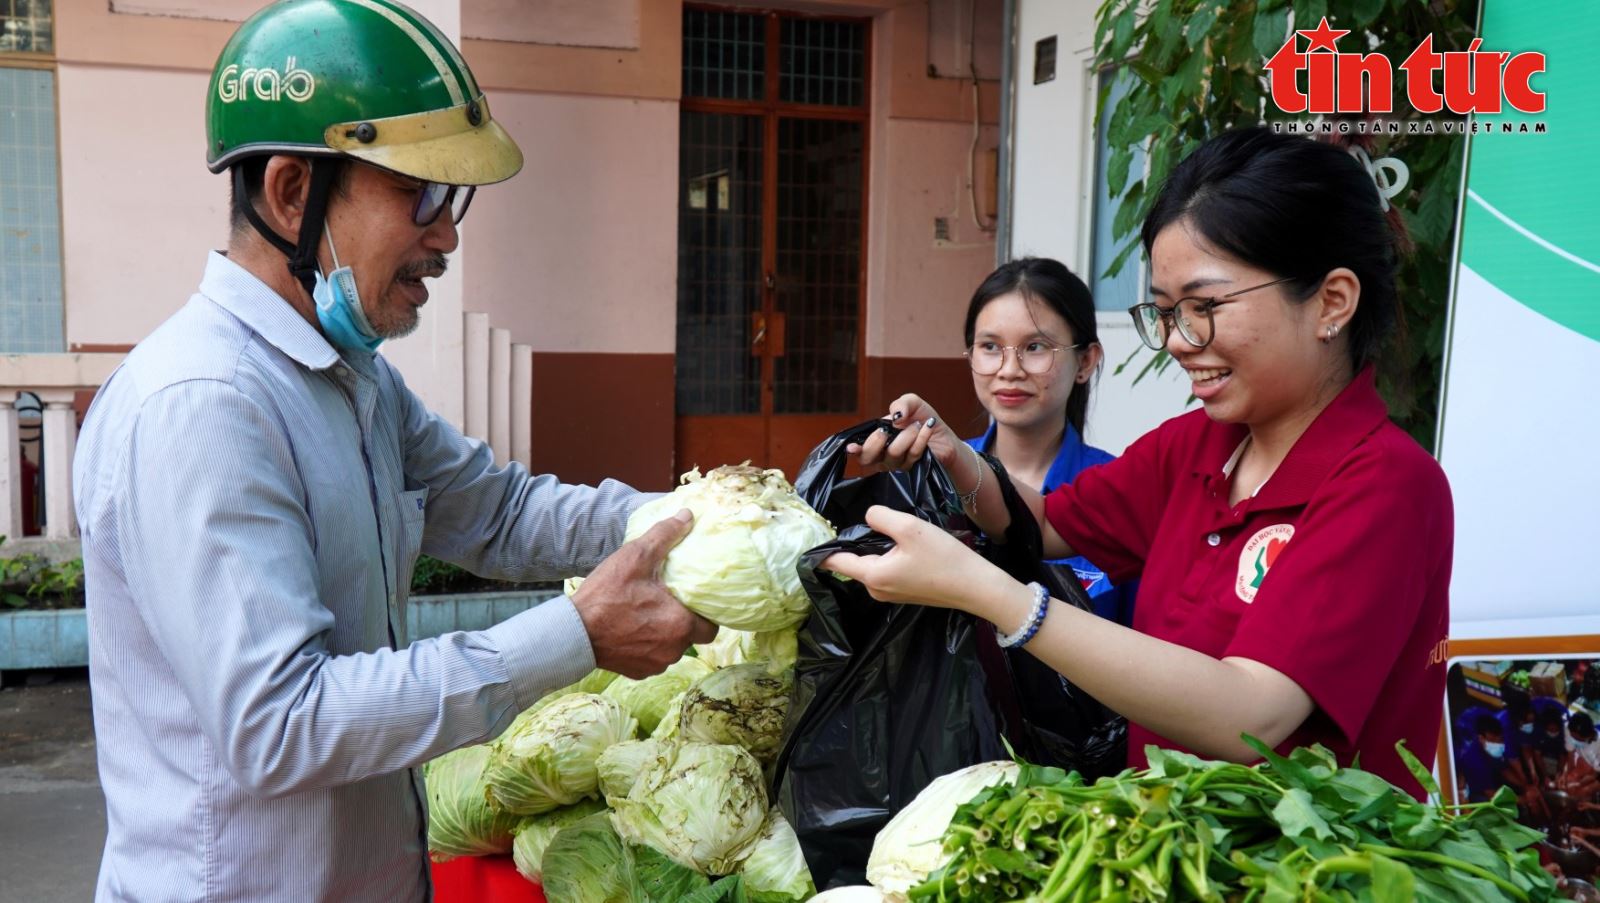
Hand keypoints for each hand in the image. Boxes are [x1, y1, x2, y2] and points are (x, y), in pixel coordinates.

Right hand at [570, 509, 717, 678]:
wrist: (573, 633)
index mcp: (681, 624)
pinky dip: (647, 647)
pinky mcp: (637, 673)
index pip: (711, 627)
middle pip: (692, 639)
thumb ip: (665, 535)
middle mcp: (673, 650)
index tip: (695, 602)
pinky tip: (633, 631)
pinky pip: (652, 659)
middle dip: (685, 624)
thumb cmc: (606, 595)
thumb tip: (687, 515)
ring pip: (672, 650)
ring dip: (666, 636)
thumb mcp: (635, 557)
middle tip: (670, 605)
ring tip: (649, 616)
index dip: (707, 615)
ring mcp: (655, 664)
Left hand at [819, 505, 1011, 612]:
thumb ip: (880, 517)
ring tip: (896, 531)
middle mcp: (875, 590)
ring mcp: (889, 594)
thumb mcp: (910, 528)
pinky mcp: (903, 593)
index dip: (824, 544)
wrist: (976, 586)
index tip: (819, 528)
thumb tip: (867, 517)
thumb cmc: (943, 557)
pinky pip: (886, 570)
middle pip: (854, 560)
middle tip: (875, 521)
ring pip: (871, 563)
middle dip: (858, 540)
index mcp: (871, 575)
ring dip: (877, 547)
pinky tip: (908, 546)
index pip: (834, 561)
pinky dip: (890, 556)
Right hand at [848, 394, 962, 472]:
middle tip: (887, 431)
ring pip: (893, 454)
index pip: (859, 449)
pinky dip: (922, 437)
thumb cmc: (922, 418)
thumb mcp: (911, 403)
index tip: (852, 447)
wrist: (943, 433)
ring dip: (906, 436)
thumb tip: (894, 417)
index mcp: (877, 440)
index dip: (854, 449)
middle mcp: (883, 455)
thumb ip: (901, 404)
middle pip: (868, 459)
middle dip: (875, 443)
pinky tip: (928, 426)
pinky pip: (913, 454)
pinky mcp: (913, 469)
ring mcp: (897, 464)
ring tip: (916, 425)